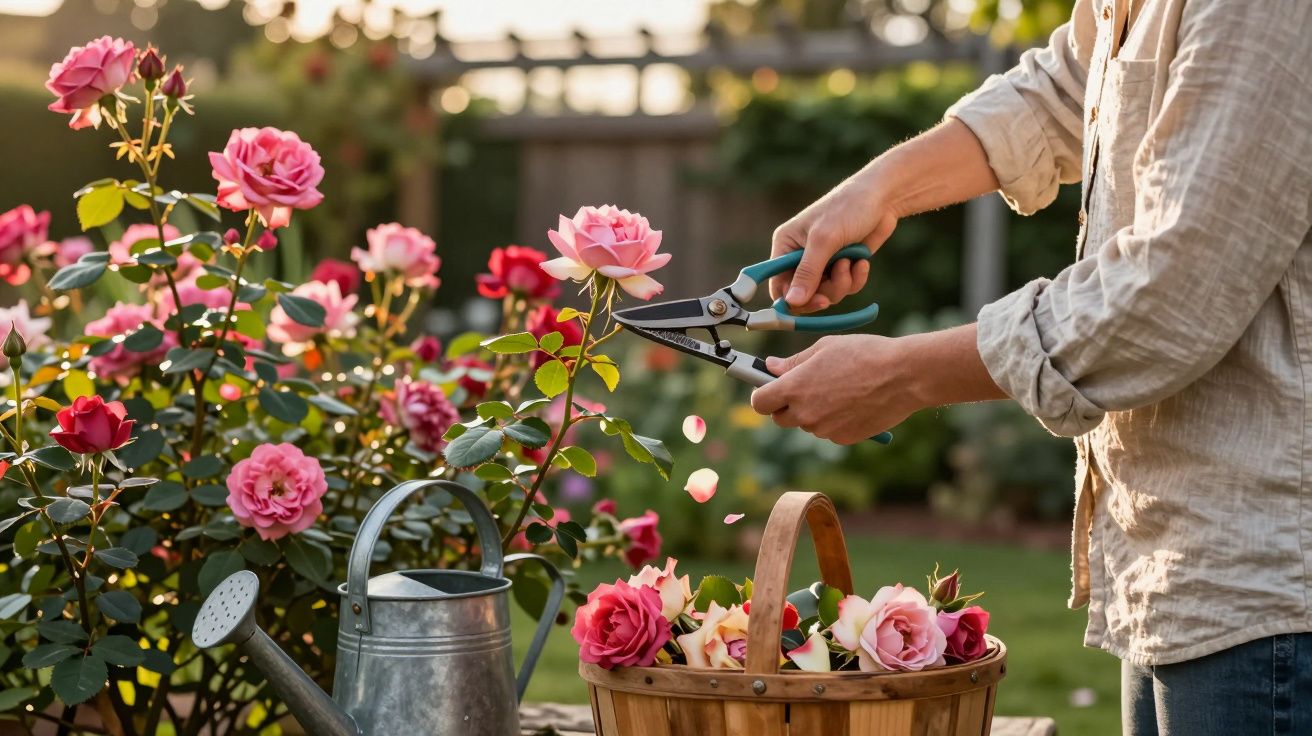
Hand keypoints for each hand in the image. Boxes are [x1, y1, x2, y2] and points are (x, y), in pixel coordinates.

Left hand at [749, 334, 919, 444]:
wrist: (904, 376)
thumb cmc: (865, 354)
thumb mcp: (825, 347)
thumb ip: (794, 362)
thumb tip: (771, 367)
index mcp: (795, 388)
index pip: (760, 402)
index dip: (764, 394)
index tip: (772, 386)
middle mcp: (805, 413)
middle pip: (780, 418)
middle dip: (787, 405)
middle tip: (807, 386)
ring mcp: (824, 430)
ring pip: (807, 424)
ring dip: (813, 411)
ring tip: (839, 389)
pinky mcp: (843, 439)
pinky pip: (829, 431)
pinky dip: (834, 420)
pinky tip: (853, 401)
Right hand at [769, 167, 898, 312]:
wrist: (883, 198)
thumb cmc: (847, 209)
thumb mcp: (824, 240)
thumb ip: (807, 272)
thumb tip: (791, 302)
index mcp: (786, 245)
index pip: (778, 285)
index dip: (790, 301)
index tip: (808, 305)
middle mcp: (801, 256)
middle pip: (804, 295)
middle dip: (822, 293)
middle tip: (830, 295)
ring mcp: (824, 262)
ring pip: (827, 293)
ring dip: (842, 284)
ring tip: (850, 263)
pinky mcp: (844, 265)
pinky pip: (846, 287)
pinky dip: (855, 278)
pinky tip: (862, 262)